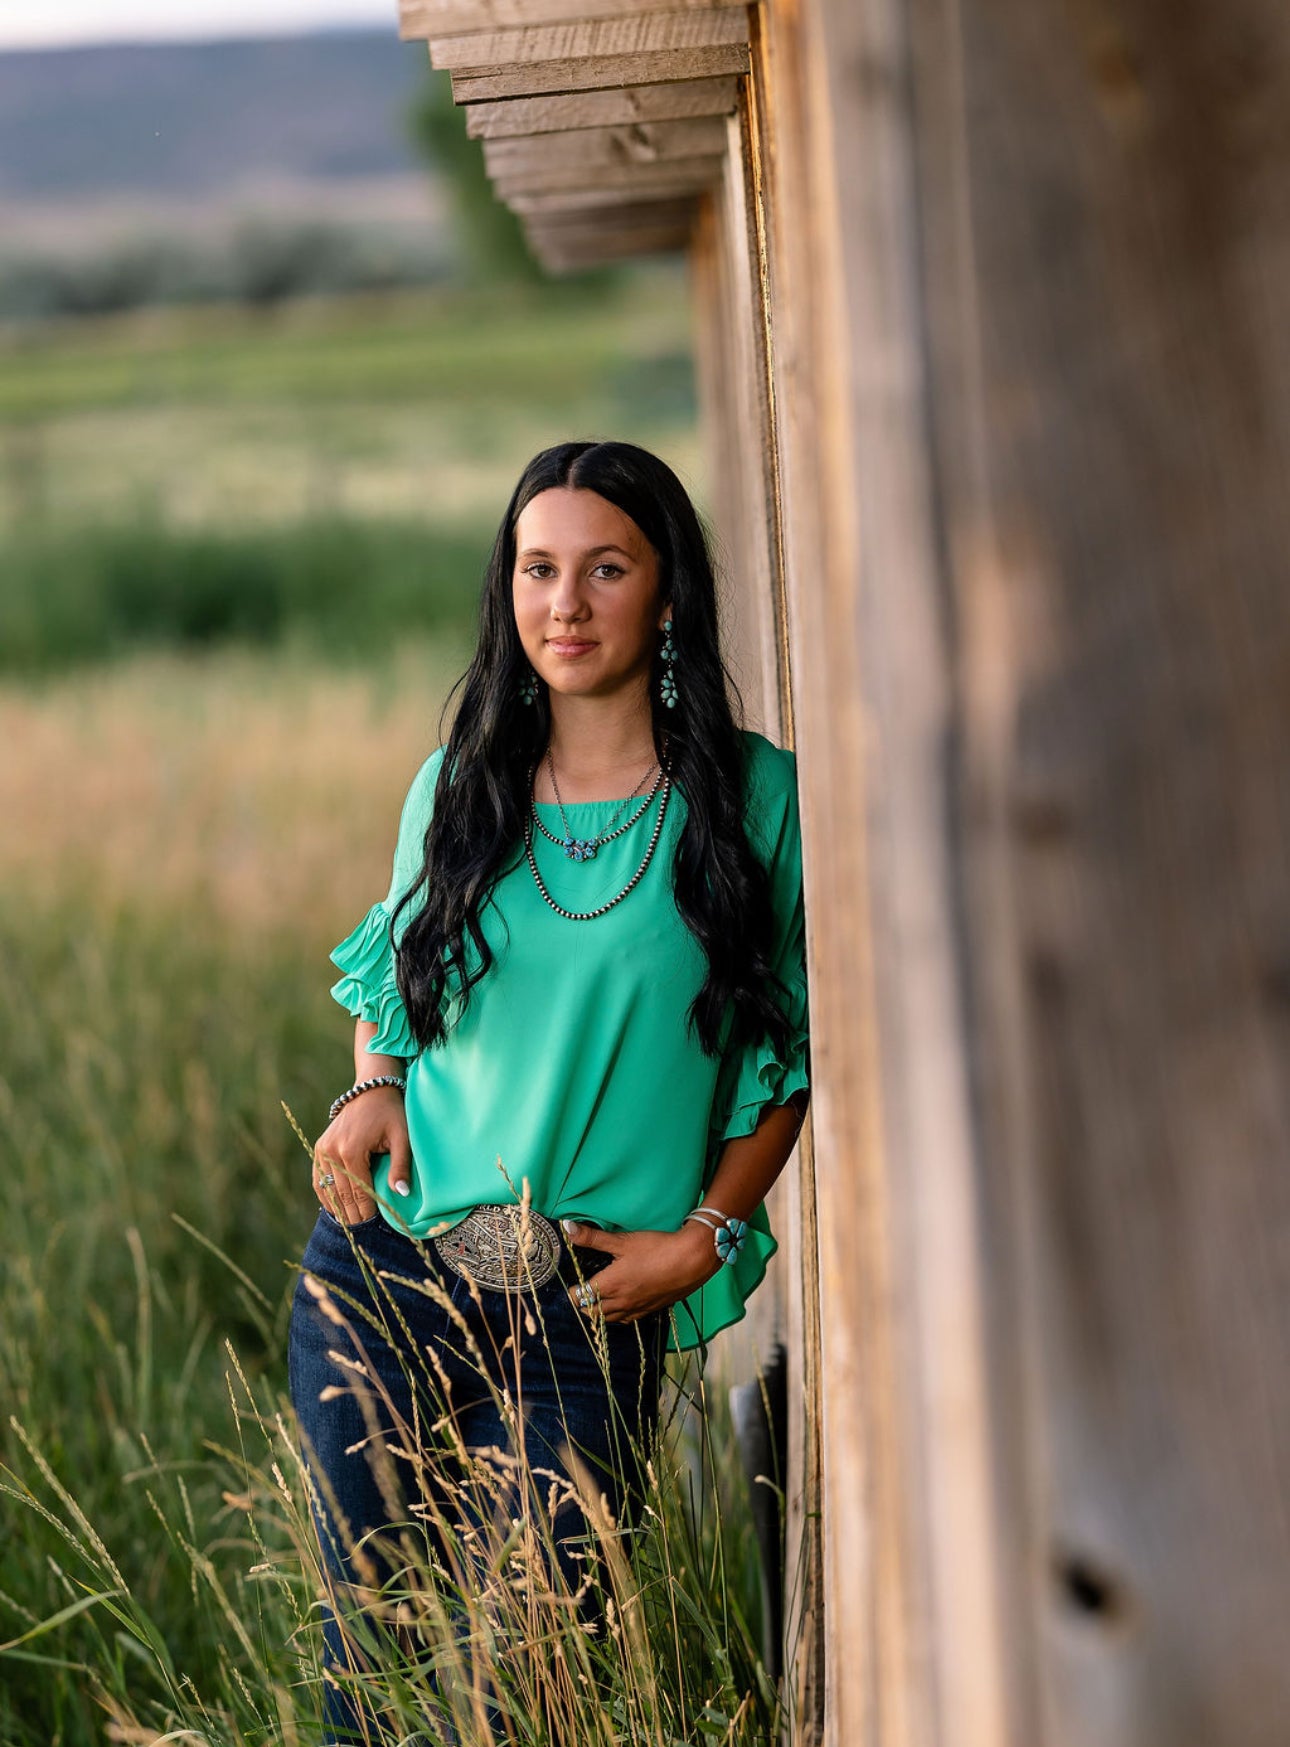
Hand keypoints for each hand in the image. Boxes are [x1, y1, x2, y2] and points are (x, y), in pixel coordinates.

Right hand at [312, 1087, 410, 1224]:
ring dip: (338, 1208)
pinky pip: (319, 1179)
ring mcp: (323, 1150)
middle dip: (352, 1215)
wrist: (372, 1090)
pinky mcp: (320, 1147)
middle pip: (342, 1194)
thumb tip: (401, 1194)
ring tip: (349, 1225)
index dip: (366, 1211)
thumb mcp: (402, 1137)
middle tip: (361, 1234)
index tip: (372, 1227)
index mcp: (352, 1151)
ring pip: (327, 1189)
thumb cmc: (392, 1113)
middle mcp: (332, 1152)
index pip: (358, 1192)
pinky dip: (326, 1195)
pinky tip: (335, 1209)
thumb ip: (401, 1166)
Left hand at [560, 1219, 721, 1322]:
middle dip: (583, 1304)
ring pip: (609, 1319)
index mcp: (610, 1285)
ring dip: (599, 1312)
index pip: (580, 1298)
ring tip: (597, 1299)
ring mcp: (636, 1308)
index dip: (572, 1292)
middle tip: (581, 1291)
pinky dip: (617, 1315)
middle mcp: (621, 1302)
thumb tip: (567, 1228)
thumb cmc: (656, 1248)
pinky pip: (626, 1320)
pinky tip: (621, 1304)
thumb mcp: (623, 1240)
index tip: (571, 1282)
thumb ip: (593, 1237)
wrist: (691, 1261)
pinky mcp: (650, 1310)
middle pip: (592, 1313)